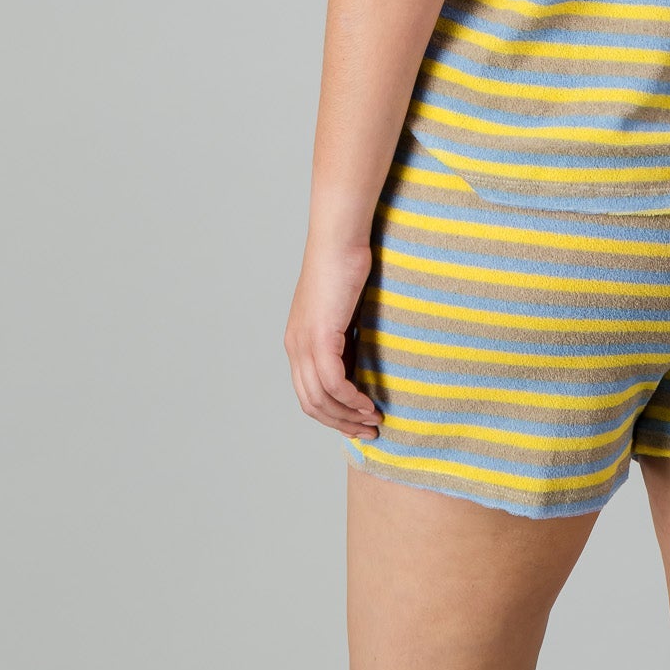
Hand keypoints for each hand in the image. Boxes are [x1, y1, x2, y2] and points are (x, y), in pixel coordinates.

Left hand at [284, 236, 383, 440]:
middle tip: (368, 431)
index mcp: (298, 341)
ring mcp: (304, 343)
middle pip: (311, 404)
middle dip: (340, 423)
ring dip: (348, 416)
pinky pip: (333, 383)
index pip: (308, 393)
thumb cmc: (347, 264)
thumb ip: (347, 335)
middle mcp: (295, 346)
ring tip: (374, 420)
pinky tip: (369, 403)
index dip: (332, 414)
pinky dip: (351, 399)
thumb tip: (365, 357)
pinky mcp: (319, 337)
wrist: (339, 238)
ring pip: (320, 399)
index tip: (358, 422)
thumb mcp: (344, 309)